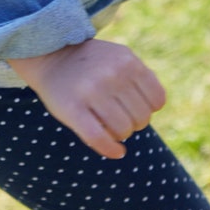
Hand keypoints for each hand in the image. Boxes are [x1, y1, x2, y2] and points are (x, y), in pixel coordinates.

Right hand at [9, 37, 165, 158]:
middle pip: (141, 119)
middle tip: (119, 116)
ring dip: (120, 135)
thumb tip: (156, 106)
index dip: (149, 109)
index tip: (135, 107)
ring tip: (110, 125)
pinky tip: (116, 152)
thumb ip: (142, 76)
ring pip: (123, 131)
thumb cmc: (93, 63)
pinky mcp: (72, 109)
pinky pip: (99, 139)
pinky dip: (111, 150)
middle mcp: (112, 74)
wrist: (52, 57)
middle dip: (133, 123)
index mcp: (127, 61)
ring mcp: (91, 91)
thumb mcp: (120, 57)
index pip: (157, 101)